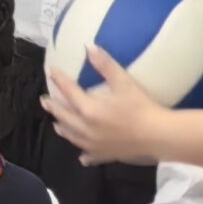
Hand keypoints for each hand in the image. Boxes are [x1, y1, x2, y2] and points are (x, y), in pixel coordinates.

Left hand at [44, 46, 164, 165]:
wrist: (157, 135)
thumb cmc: (141, 107)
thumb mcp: (124, 83)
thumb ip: (105, 65)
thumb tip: (89, 47)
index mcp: (88, 109)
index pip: (68, 91)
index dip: (59, 79)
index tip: (51, 72)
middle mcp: (84, 128)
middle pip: (63, 116)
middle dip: (53, 106)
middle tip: (44, 100)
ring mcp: (92, 144)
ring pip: (71, 136)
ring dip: (62, 127)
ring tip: (57, 124)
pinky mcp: (103, 155)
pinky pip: (88, 155)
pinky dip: (83, 153)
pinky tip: (82, 156)